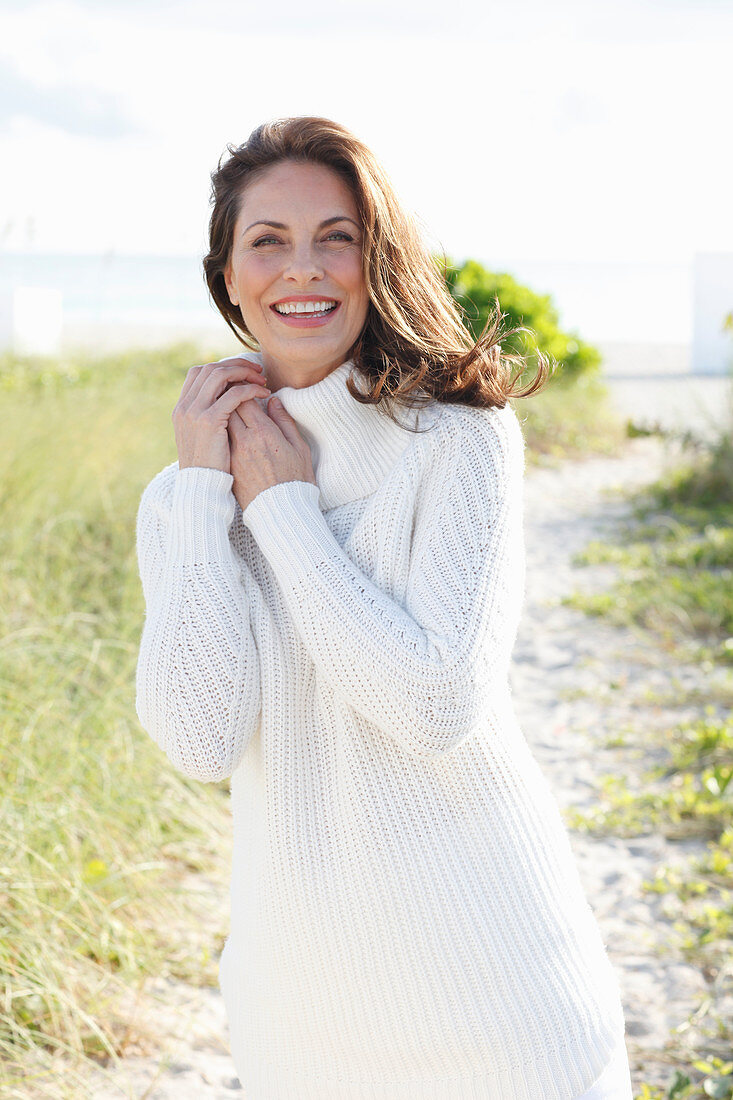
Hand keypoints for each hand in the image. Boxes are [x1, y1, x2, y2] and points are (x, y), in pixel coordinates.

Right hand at [172, 357, 271, 472]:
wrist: (201, 489)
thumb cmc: (208, 468)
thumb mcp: (202, 439)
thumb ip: (208, 417)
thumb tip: (225, 401)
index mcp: (182, 409)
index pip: (199, 373)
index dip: (222, 367)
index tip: (242, 372)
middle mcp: (185, 407)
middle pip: (210, 369)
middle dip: (236, 365)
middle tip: (257, 371)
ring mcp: (195, 412)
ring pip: (220, 375)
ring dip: (244, 374)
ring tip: (262, 380)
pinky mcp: (209, 421)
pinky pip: (233, 394)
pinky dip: (250, 389)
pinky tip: (263, 393)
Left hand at [228, 395, 316, 512]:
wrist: (282, 512)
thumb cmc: (296, 480)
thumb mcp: (299, 448)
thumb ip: (285, 421)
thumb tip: (272, 400)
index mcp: (265, 433)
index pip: (245, 399)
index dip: (244, 388)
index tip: (248, 386)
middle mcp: (245, 441)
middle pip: (228, 408)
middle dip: (229, 395)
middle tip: (233, 390)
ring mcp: (234, 454)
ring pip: (221, 423)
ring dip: (223, 412)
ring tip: (228, 406)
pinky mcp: (228, 466)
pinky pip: (221, 440)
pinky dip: (221, 430)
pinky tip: (226, 427)